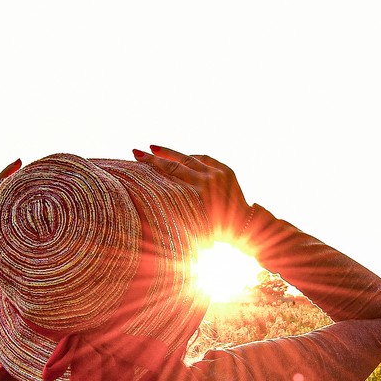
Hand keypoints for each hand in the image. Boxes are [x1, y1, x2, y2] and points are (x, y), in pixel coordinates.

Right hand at [137, 145, 251, 238]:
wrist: (244, 226)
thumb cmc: (215, 232)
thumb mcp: (194, 224)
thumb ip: (175, 210)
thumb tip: (148, 204)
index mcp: (200, 193)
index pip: (170, 172)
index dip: (152, 163)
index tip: (136, 155)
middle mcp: (209, 180)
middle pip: (176, 163)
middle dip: (155, 156)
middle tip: (136, 151)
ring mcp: (219, 173)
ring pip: (190, 158)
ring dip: (171, 153)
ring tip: (154, 148)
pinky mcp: (226, 170)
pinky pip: (204, 159)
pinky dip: (191, 158)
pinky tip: (180, 157)